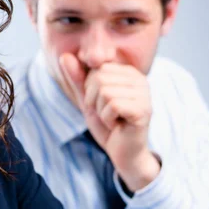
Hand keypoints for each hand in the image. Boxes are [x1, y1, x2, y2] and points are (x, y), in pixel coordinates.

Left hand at [60, 53, 159, 190]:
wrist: (122, 152)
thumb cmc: (107, 124)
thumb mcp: (87, 99)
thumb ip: (77, 78)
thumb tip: (64, 56)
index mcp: (127, 72)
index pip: (96, 70)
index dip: (90, 91)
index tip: (102, 104)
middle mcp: (139, 79)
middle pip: (99, 79)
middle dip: (94, 100)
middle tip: (107, 114)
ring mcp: (144, 94)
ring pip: (105, 92)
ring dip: (101, 111)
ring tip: (113, 120)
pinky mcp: (144, 109)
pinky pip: (113, 105)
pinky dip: (107, 119)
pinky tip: (117, 126)